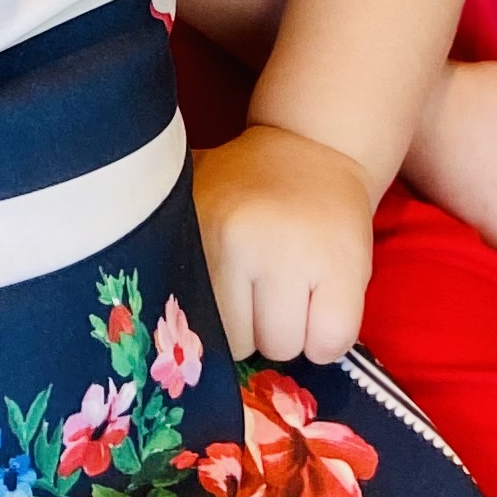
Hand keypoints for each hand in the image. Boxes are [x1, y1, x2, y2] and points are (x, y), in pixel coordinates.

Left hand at [192, 122, 372, 364]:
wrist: (315, 148)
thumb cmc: (247, 188)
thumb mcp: (196, 202)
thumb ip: (174, 253)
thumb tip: (151, 324)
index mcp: (199, 228)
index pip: (196, 328)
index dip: (216, 321)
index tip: (229, 294)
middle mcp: (241, 240)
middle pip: (242, 344)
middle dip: (254, 329)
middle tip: (266, 289)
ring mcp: (296, 255)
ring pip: (286, 349)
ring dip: (293, 335)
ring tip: (296, 292)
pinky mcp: (346, 267)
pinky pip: (331, 343)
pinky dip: (328, 338)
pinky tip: (324, 303)